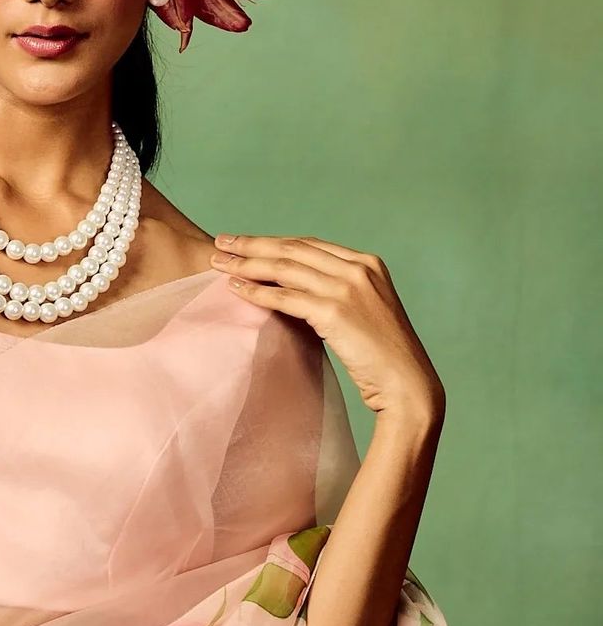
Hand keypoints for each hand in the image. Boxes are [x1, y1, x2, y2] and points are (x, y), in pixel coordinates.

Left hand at [209, 231, 445, 423]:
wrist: (406, 384)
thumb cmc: (383, 356)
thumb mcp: (365, 312)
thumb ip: (338, 294)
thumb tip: (297, 292)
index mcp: (368, 264)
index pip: (310, 244)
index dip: (274, 241)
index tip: (245, 241)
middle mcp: (358, 269)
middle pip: (293, 249)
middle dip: (253, 244)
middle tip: (221, 241)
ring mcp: (348, 289)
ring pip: (285, 268)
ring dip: (247, 264)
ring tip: (218, 263)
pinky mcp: (335, 312)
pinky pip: (285, 297)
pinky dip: (257, 291)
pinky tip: (236, 289)